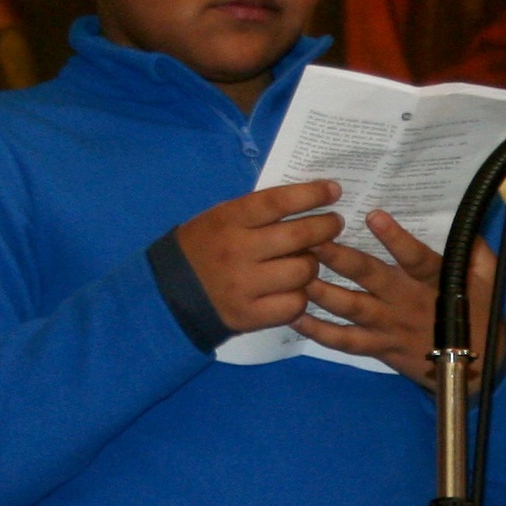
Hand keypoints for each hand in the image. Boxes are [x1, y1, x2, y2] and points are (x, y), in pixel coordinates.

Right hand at [177, 182, 341, 332]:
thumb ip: (258, 212)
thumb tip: (308, 200)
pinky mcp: (250, 315)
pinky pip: (294, 304)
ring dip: (312, 264)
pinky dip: (300, 296)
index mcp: (229, 220)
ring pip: (302, 272)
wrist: (171, 294)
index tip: (334, 190)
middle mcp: (238, 251)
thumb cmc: (204, 248)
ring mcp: (244, 285)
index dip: (311, 195)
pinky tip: (294, 290)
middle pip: (298, 236)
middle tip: (334, 224)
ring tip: (307, 261)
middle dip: (326, 227)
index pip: (278, 202)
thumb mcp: (221, 218)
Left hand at [295, 206, 496, 392]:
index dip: (396, 238)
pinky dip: (319, 332)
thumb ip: (475, 250)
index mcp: (434, 281)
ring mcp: (389, 326)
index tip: (374, 216)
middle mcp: (406, 301)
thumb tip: (466, 222)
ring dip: (322, 290)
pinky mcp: (378, 348)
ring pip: (351, 307)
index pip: (415, 257)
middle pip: (370, 277)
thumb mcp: (487, 278)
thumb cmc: (478, 314)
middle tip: (313, 239)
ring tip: (296, 273)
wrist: (474, 368)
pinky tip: (294, 317)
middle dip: (339, 258)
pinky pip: (345, 342)